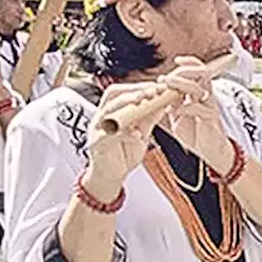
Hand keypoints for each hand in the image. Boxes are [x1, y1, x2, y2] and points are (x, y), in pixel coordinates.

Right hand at [84, 83, 164, 198]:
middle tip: (152, 91)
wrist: (112, 175)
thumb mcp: (142, 132)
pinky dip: (125, 134)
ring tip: (142, 101)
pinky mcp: (96, 145)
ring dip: (125, 105)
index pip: (122, 90)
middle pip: (112, 95)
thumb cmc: (125, 152)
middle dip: (133, 90)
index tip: (159, 86)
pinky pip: (109, 136)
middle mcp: (102, 117)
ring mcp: (97, 130)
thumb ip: (150, 118)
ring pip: (107, 111)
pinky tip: (138, 135)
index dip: (139, 86)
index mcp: (112, 112)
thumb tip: (165, 102)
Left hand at [159, 57, 234, 173]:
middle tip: (166, 77)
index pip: (198, 71)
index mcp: (199, 93)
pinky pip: (200, 109)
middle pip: (201, 74)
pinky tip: (174, 111)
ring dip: (181, 85)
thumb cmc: (194, 133)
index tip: (175, 61)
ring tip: (167, 85)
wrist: (210, 151)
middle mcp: (206, 97)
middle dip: (182, 72)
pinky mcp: (211, 120)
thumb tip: (152, 94)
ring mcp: (210, 107)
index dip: (188, 63)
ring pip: (200, 89)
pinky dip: (185, 108)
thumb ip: (167, 104)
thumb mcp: (176, 115)